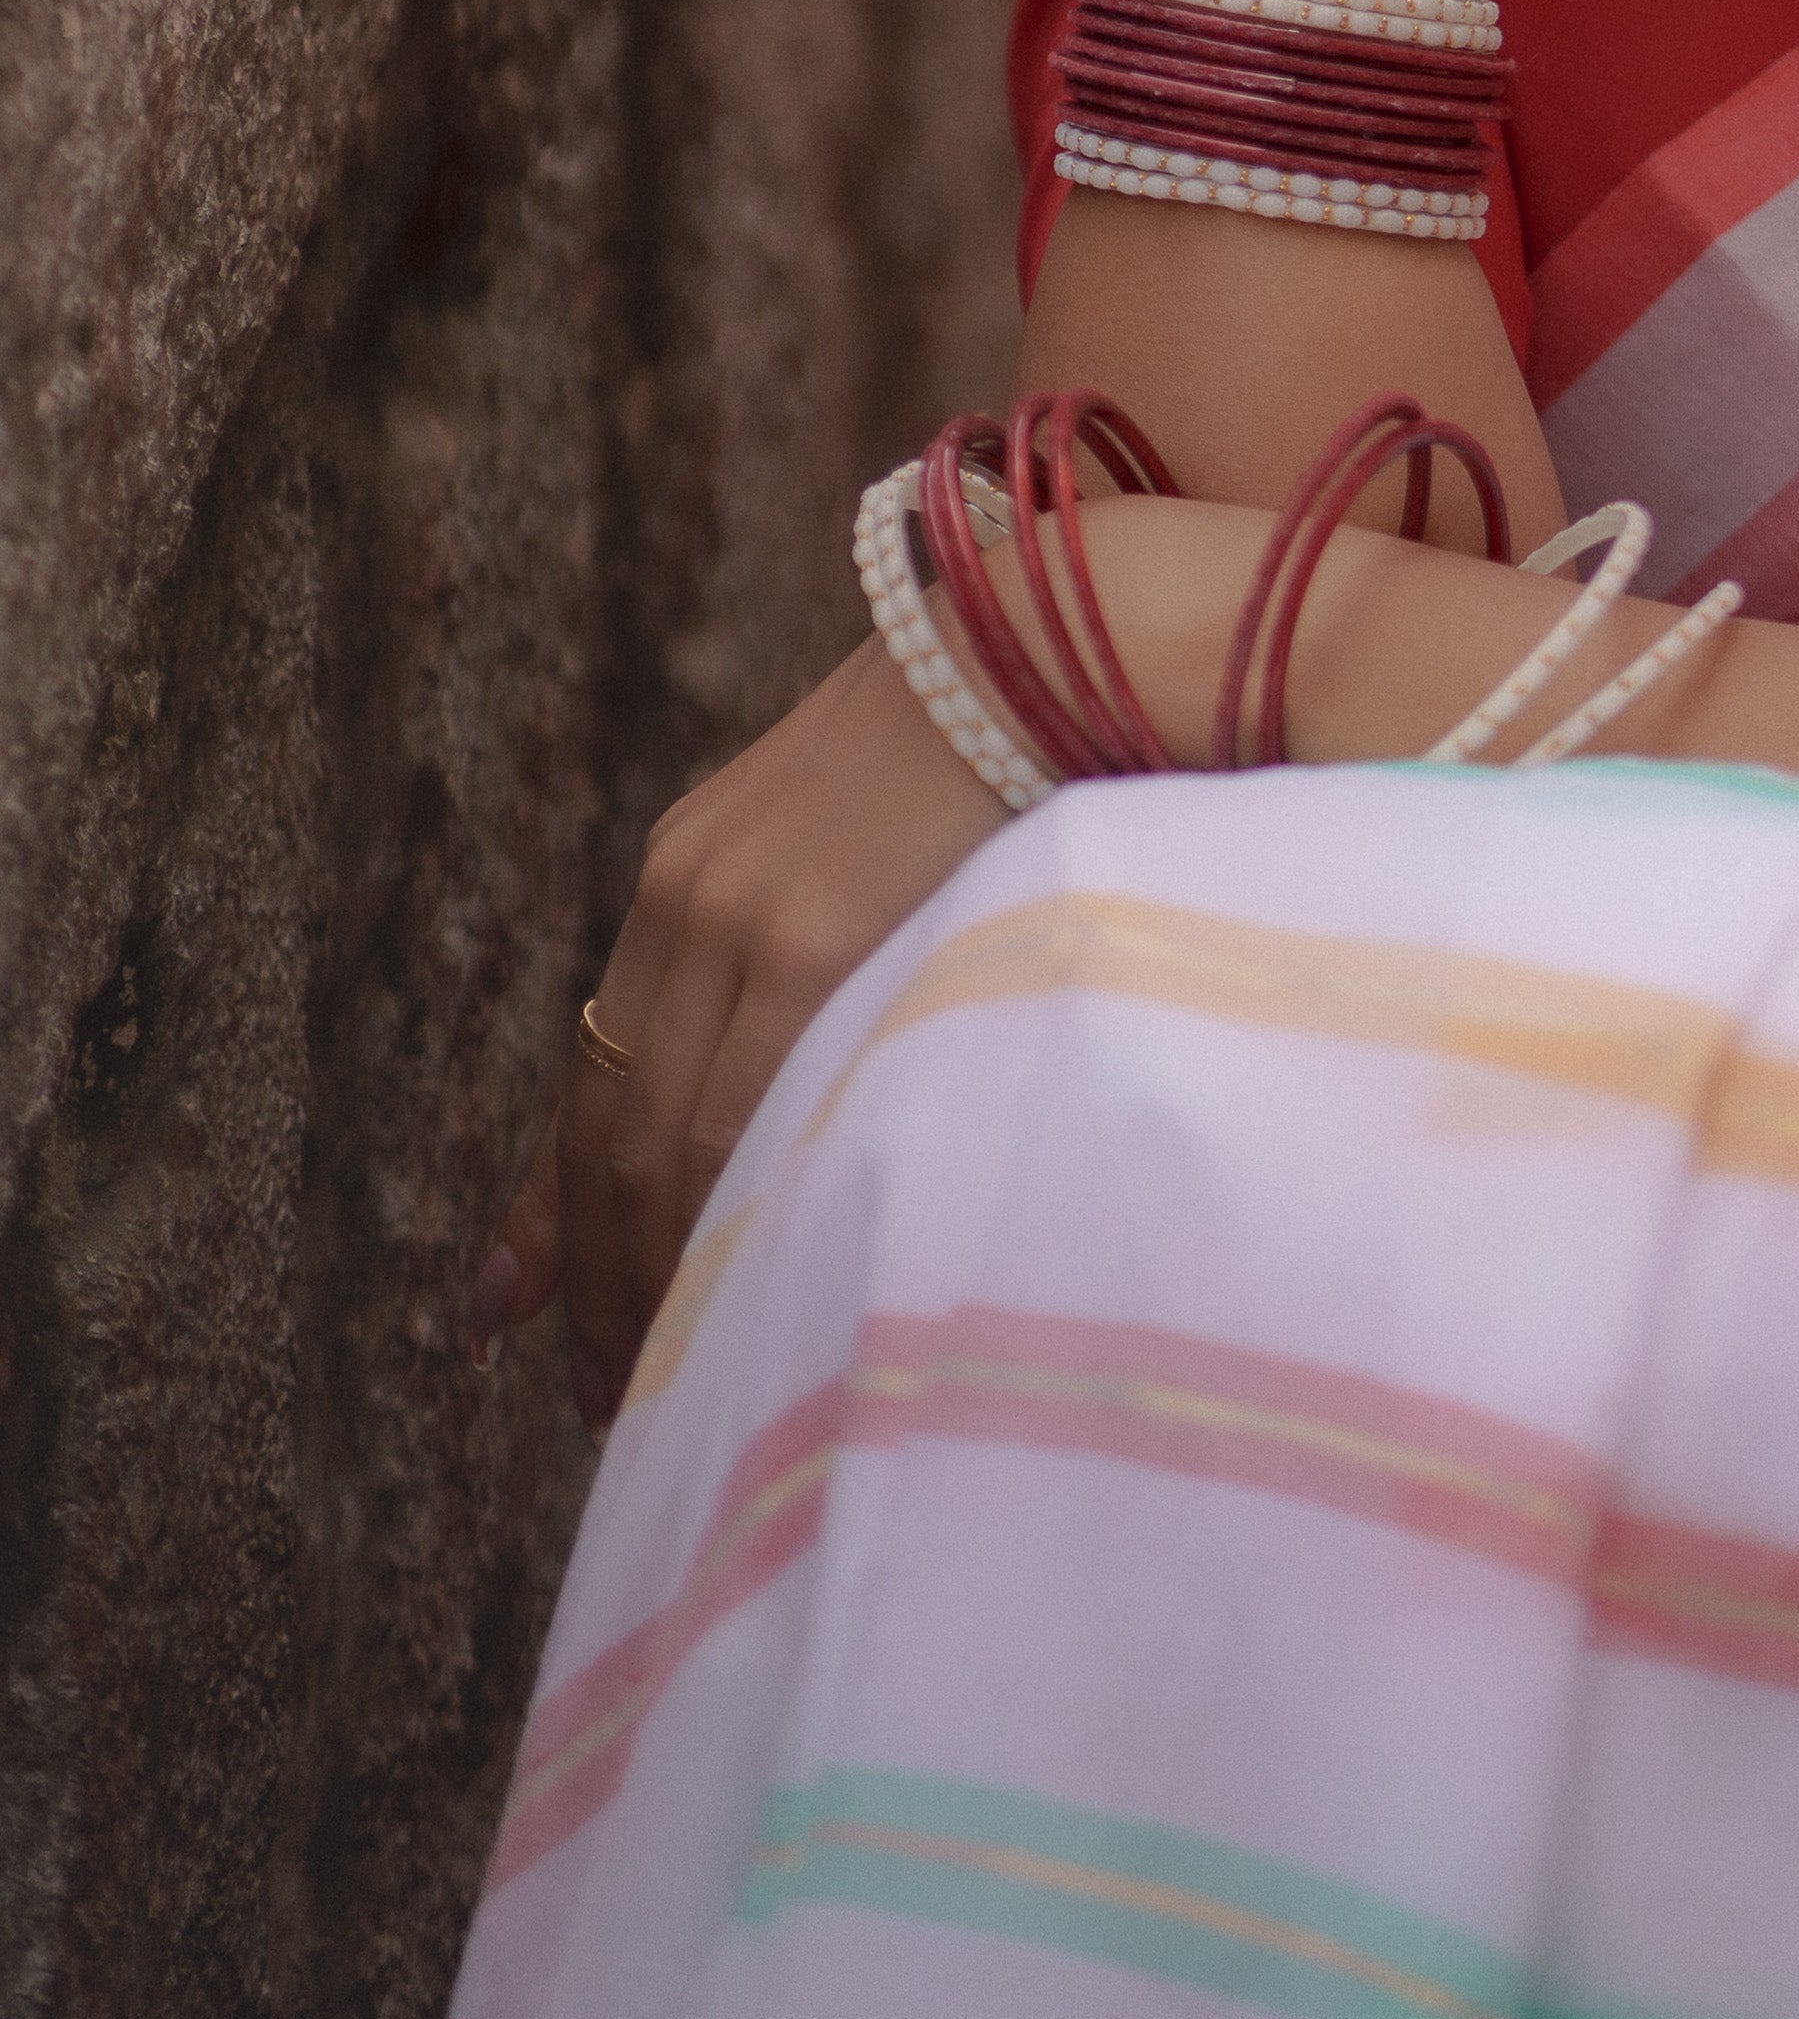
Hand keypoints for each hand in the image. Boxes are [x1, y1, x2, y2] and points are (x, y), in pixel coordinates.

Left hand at [470, 643, 1001, 1426]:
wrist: (1061, 624)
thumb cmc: (1010, 731)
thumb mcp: (874, 837)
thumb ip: (819, 934)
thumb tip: (814, 1058)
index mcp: (695, 868)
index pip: (601, 1070)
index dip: (556, 1204)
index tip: (516, 1307)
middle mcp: (691, 894)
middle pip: (611, 1123)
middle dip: (595, 1271)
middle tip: (603, 1394)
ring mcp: (743, 914)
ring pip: (661, 1140)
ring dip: (650, 1273)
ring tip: (658, 1381)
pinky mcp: (810, 934)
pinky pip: (739, 1113)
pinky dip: (716, 1217)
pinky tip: (727, 1291)